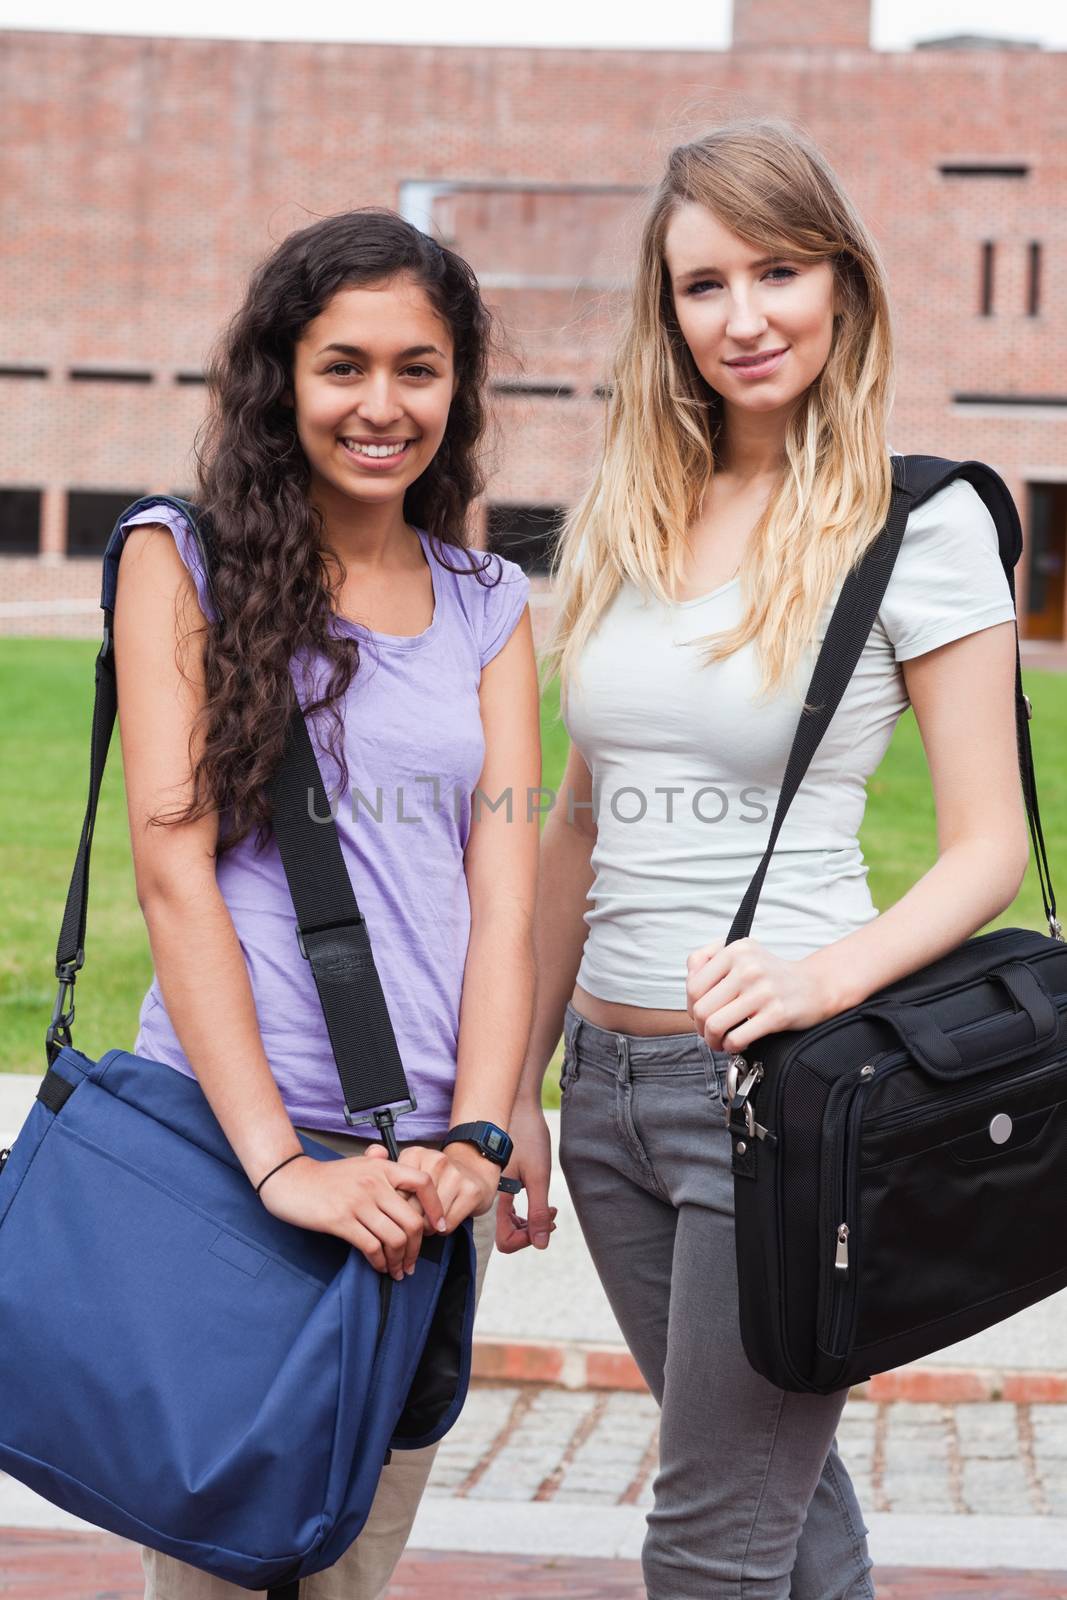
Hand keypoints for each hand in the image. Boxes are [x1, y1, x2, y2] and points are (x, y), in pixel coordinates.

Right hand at [257, 1150, 444, 1280]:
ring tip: (398, 1271)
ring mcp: (358, 1202)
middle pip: (412, 1220)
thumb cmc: (326, 1176)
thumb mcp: (358, 1162)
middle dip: (417, 1248)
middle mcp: (375, 1182)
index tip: (439, 1227)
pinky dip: (380, 1262)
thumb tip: (394, 1162)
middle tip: (413, 1263)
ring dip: (400, 1261)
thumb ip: (378, 1161)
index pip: (423, 1183)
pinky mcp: (341, 1220)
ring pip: (394, 1238)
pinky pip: (371, 1247)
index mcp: (383, 1167)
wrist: (290, 1181)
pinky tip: (379, 1267)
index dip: (436, 1207)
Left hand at [365, 1141, 499, 1231]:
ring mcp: (455, 1174)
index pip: (394, 1193)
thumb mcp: (411, 1172)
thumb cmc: (437, 1177)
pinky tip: (443, 1222)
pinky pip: (447, 1223)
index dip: (393, 1210)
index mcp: (415, 1154)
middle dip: (409, 1223)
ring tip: (428, 1223)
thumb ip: (389, 1176)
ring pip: (429, 1218)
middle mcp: (435, 1160)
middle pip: (411, 1207)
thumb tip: (374, 1185)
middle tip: (412, 1225)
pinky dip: (442, 1230)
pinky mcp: (470, 1190)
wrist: (475, 1170)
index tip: (395, 1215)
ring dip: (426, 1229)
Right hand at [496, 1101, 557, 1254]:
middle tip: (552, 1213)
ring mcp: (495, 1187)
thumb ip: (538, 1212)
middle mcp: (492, 1196)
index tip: (546, 1222)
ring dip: (530, 1220)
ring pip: (508, 1220)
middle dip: (531, 1230)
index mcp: (498, 1198)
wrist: (519, 1105)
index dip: (527, 1239)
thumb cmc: (528, 1137)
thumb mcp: (538, 1176)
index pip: (505, 1241)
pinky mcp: (500, 1178)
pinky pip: (509, 1206)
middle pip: (506, 1233)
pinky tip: (538, 1194)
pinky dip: (525, 1208)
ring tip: (549, 1206)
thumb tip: (541, 1245)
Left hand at [685, 936, 833, 1053]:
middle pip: (701, 1008)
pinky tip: (737, 1043)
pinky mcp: (776, 1014)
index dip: (691, 1006)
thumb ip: (708, 961)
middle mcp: (748, 967)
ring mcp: (763, 991)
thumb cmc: (772, 975)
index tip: (699, 1015)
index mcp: (736, 950)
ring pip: (715, 1025)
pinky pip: (737, 1038)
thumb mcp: (742, 955)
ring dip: (712, 1040)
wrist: (815, 986)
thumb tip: (688, 982)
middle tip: (709, 1032)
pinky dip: (731, 1046)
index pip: (693, 985)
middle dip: (700, 1027)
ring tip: (719, 1041)